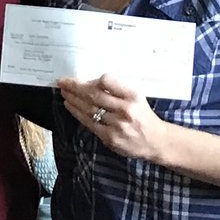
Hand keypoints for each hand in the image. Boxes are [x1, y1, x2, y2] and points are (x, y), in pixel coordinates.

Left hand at [57, 74, 172, 164]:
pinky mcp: (110, 138)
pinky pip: (89, 123)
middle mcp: (125, 109)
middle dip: (75, 87)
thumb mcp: (137, 97)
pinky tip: (69, 106)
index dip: (92, 79)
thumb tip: (91, 82)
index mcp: (133, 96)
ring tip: (64, 92)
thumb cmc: (144, 116)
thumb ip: (118, 90)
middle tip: (63, 81)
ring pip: (89, 109)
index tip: (82, 77)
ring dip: (73, 99)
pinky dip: (77, 113)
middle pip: (94, 95)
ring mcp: (117, 125)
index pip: (108, 81)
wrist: (156, 141)